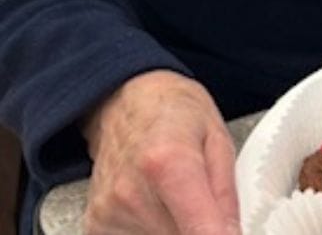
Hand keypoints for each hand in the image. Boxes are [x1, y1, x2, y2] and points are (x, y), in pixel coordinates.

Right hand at [81, 70, 240, 233]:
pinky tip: (156, 207)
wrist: (126, 100)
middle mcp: (132, 192)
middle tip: (204, 207)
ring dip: (176, 231)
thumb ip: (226, 195)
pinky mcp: (95, 226)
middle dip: (200, 231)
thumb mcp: (217, 138)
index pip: (200, 231)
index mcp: (170, 163)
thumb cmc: (175, 111)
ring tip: (177, 200)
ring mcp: (109, 213)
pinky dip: (154, 231)